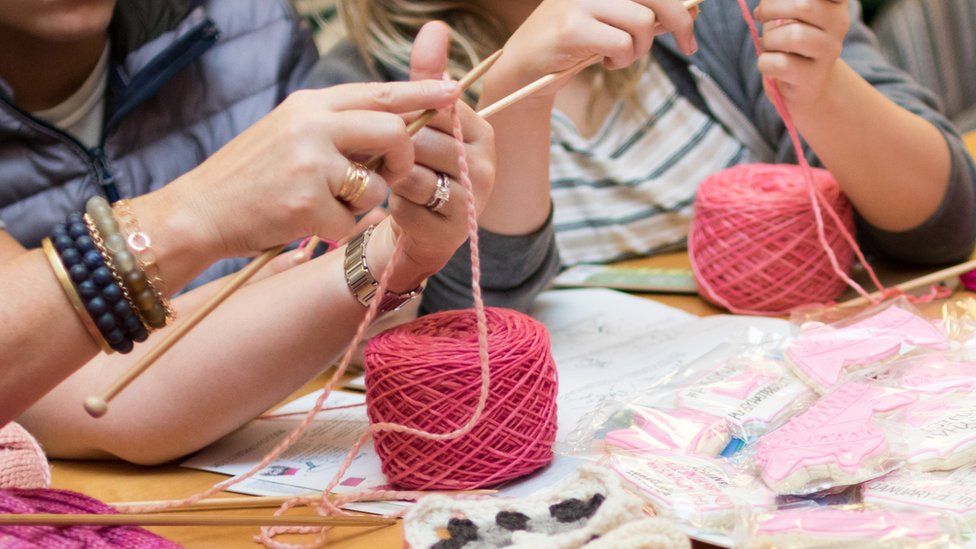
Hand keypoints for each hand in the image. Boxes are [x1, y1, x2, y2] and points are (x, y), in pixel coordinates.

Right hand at [160, 79, 461, 258]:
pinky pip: (352, 222)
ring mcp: (309, 166)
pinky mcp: (306, 205)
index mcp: (311, 106)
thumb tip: (394, 128)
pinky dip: (336, 227)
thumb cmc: (251, 175)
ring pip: (377, 185)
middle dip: (403, 159)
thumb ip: (336, 125)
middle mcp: (312, 127)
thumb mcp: (290, 131)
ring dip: (363, 202)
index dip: (422, 95)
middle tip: (394, 175)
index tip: (454, 93)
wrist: (199, 211)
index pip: (379, 93)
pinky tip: (303, 220)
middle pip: (393, 131)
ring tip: (323, 201)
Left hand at [366, 22, 496, 292]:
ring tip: (393, 180)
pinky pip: (412, 200)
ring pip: (415, 169)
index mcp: (480, 131)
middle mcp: (485, 163)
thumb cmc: (421, 171)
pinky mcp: (455, 226)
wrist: (420, 233)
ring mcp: (474, 197)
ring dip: (393, 174)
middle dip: (395, 148)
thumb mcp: (423, 124)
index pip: (437, 107)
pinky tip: (399, 203)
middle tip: (384, 158)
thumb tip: (434, 25)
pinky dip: (396, 200)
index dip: (406, 116)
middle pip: (422, 138)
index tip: (394, 127)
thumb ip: (427, 79)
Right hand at [483, 0, 697, 103]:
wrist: (525, 67)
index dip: (679, 5)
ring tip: (620, 57)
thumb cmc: (573, 44)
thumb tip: (693, 13)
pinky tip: (606, 62)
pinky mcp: (572, 27)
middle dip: (680, 22)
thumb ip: (646, 14)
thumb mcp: (612, 22)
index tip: (691, 27)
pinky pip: (622, 44)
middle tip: (689, 47)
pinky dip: (622, 60)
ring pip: (643, 21)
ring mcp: (581, 0)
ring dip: (640, 48)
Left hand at [754, 0, 850, 107]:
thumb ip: (781, 1)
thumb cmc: (791, 35)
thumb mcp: (788, 10)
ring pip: (793, 36)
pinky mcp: (812, 77)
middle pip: (804, 6)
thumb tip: (765, 1)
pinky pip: (779, 63)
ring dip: (769, 38)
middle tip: (760, 14)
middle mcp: (839, 24)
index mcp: (836, 2)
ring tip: (768, 44)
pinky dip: (764, 62)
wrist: (804, 80)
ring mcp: (828, 52)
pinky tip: (769, 63)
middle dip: (770, 8)